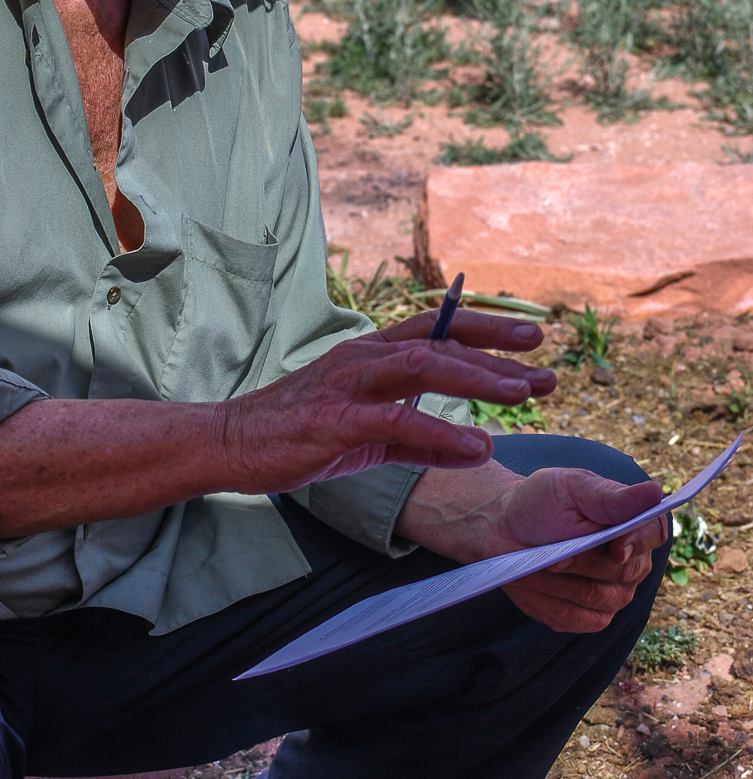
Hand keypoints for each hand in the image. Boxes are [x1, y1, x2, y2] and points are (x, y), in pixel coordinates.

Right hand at [217, 309, 554, 494]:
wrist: (233, 443)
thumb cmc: (300, 435)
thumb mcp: (372, 437)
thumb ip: (424, 442)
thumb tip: (477, 448)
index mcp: (372, 354)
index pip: (438, 330)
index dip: (486, 329)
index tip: (532, 338)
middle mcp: (363, 356)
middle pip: (439, 339)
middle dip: (496, 349)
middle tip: (546, 363)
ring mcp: (348, 383)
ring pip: (421, 366)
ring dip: (477, 378)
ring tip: (524, 394)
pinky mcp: (334, 419)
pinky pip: (394, 420)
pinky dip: (437, 430)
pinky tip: (473, 443)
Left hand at [493, 469, 666, 632]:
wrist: (505, 529)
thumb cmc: (539, 502)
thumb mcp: (569, 488)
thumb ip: (610, 498)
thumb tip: (654, 493)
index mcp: (631, 522)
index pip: (654, 533)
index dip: (638, 543)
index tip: (616, 549)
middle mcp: (631, 561)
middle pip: (624, 573)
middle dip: (584, 561)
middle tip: (553, 550)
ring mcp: (612, 592)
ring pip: (598, 598)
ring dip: (561, 580)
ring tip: (537, 561)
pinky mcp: (588, 616)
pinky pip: (578, 618)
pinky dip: (550, 600)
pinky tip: (534, 581)